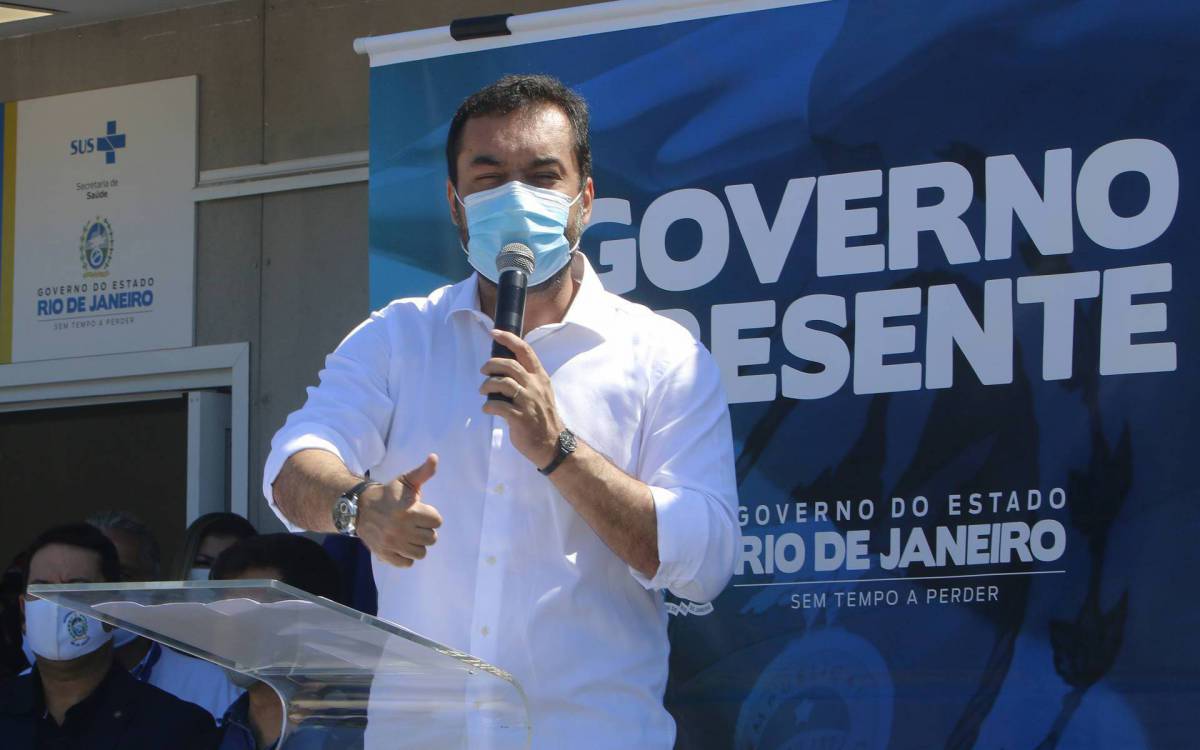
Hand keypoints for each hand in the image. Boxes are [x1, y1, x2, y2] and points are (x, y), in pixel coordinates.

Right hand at [355, 454, 442, 567]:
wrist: (360, 508)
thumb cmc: (388, 494)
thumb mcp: (405, 480)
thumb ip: (423, 472)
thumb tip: (434, 457)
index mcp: (409, 511)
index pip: (437, 521)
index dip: (430, 515)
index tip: (420, 511)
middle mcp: (401, 529)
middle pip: (432, 538)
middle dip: (425, 529)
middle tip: (414, 523)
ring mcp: (392, 544)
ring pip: (421, 553)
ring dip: (417, 544)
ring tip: (409, 535)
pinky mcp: (385, 555)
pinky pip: (407, 563)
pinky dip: (407, 556)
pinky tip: (402, 545)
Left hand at [480, 330, 564, 468]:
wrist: (553, 444)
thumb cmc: (542, 416)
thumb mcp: (541, 392)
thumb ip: (527, 379)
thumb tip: (503, 367)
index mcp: (540, 377)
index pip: (525, 351)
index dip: (508, 339)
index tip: (494, 332)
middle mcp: (535, 386)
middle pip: (509, 365)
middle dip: (491, 365)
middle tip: (484, 371)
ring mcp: (528, 402)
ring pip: (502, 383)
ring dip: (487, 385)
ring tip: (483, 391)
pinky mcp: (520, 418)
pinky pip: (498, 406)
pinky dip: (488, 406)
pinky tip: (488, 409)